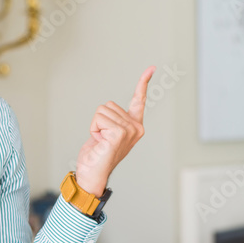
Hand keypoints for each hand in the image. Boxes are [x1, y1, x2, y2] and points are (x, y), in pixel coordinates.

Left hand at [74, 67, 153, 195]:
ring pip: (102, 111)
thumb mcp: (107, 134)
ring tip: (100, 142)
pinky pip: (98, 118)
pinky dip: (94, 129)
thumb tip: (108, 111)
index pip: (139, 100)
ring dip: (95, 125)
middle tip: (101, 139)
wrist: (92, 175)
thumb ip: (113, 121)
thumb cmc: (97, 156)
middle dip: (99, 120)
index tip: (151, 68)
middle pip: (108, 105)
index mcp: (135, 126)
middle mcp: (136, 127)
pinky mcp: (119, 133)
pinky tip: (99, 143)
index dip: (143, 83)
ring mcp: (129, 130)